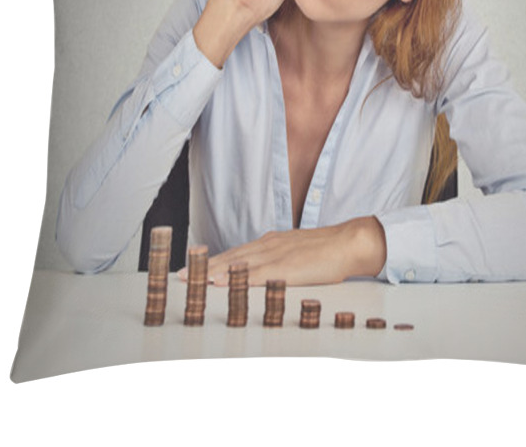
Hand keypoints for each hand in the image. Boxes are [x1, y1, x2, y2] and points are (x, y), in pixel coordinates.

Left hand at [177, 217, 386, 286]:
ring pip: (237, 265)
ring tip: (190, 280)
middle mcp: (268, 246)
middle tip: (177, 276)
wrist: (348, 242)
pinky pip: (256, 274)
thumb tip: (263, 269)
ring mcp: (275, 256)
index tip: (190, 268)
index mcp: (271, 243)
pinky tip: (222, 283)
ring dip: (211, 272)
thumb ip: (278, 257)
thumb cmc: (327, 249)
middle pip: (228, 258)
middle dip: (202, 267)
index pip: (234, 253)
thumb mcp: (297, 250)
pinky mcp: (285, 268)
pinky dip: (236, 279)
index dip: (211, 261)